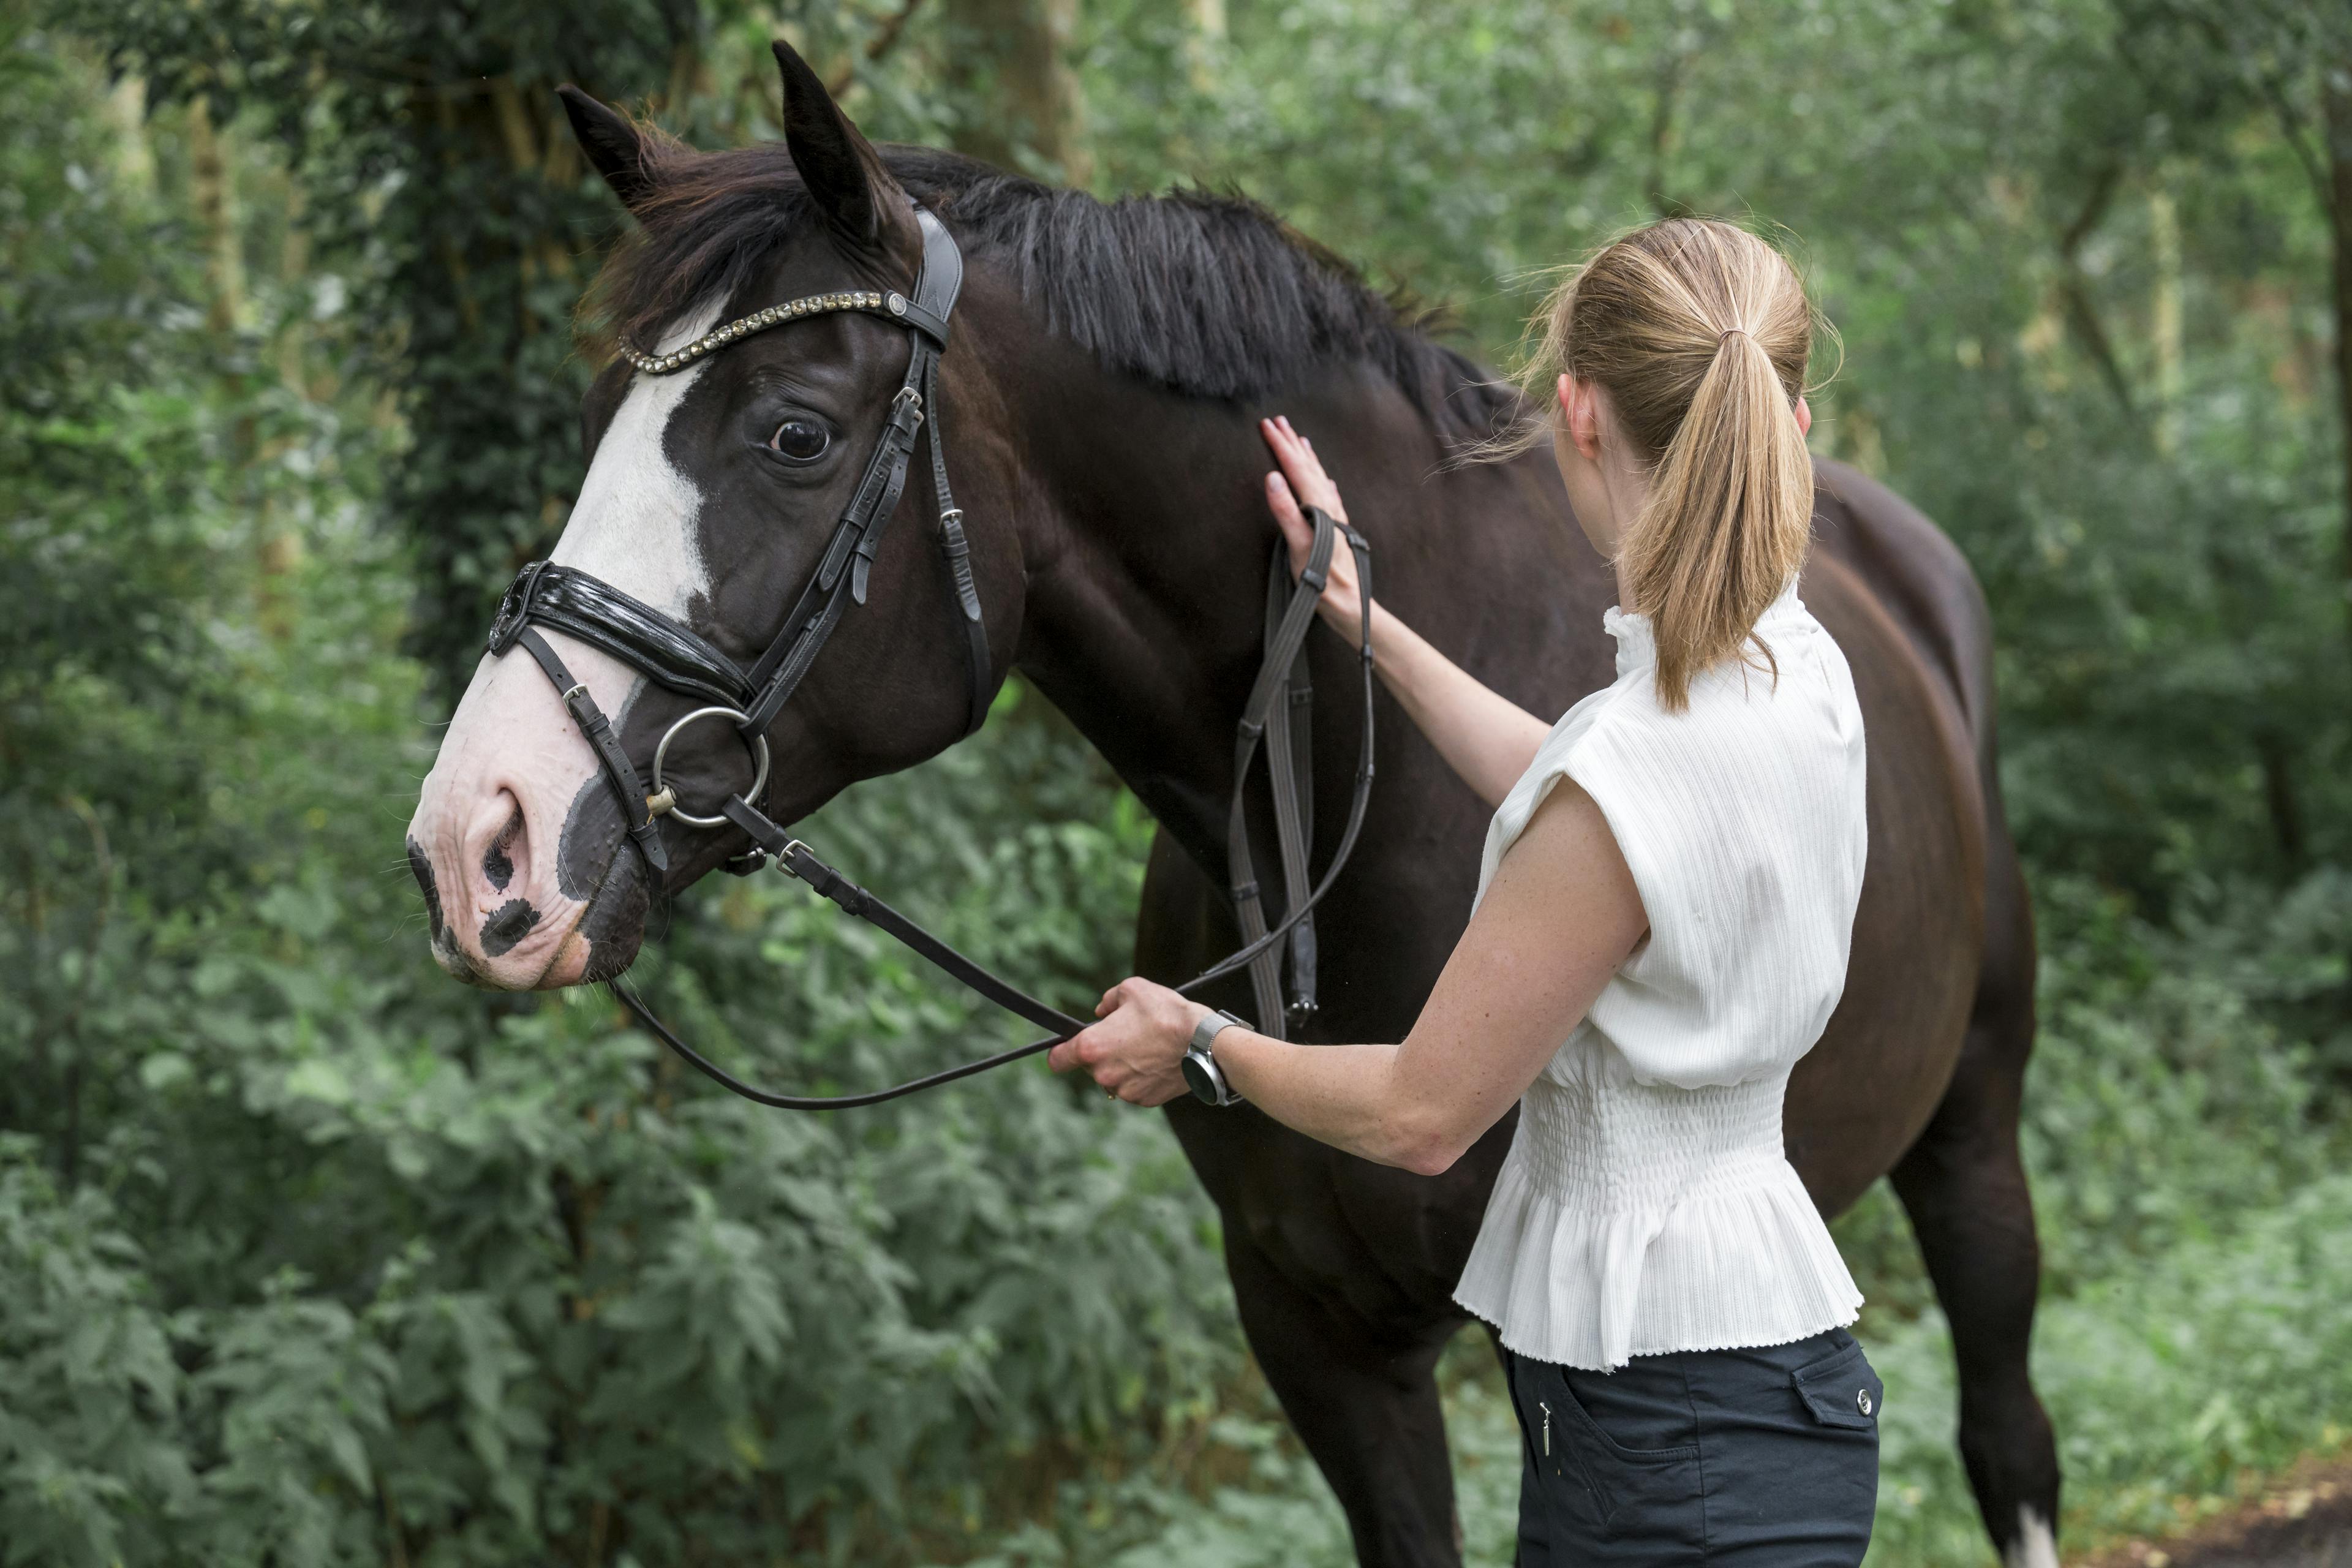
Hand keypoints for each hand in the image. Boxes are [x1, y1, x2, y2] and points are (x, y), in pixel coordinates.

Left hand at [1047, 977, 1207, 1105]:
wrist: (1203, 1043)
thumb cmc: (1166, 1014)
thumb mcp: (1132, 989)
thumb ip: (1108, 1000)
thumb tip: (1102, 1012)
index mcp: (1092, 1047)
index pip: (1057, 1060)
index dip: (1060, 1052)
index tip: (1065, 1049)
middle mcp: (1103, 1074)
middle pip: (1091, 1066)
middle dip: (1104, 1053)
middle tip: (1127, 1037)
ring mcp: (1124, 1091)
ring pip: (1114, 1078)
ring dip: (1124, 1066)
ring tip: (1148, 1047)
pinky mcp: (1144, 1100)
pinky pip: (1135, 1088)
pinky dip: (1142, 1077)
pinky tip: (1158, 1060)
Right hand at [1260, 415, 1367, 640]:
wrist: (1350, 601)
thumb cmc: (1322, 579)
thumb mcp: (1299, 546)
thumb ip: (1286, 511)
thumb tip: (1272, 478)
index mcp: (1318, 505)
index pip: (1296, 467)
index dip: (1280, 445)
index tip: (1266, 425)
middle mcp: (1330, 504)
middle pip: (1309, 465)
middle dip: (1292, 442)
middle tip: (1278, 421)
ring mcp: (1336, 514)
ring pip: (1319, 475)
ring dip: (1307, 456)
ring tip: (1300, 438)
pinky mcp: (1337, 526)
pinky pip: (1328, 492)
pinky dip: (1322, 478)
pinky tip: (1325, 479)